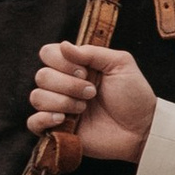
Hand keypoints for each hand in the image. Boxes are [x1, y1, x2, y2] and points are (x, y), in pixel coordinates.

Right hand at [28, 41, 156, 165]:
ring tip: (84, 108)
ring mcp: (59, 107)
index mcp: (76, 66)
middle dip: (67, 84)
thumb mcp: (120, 64)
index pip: (48, 54)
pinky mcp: (58, 129)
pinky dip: (43, 119)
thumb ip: (92, 52)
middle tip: (92, 92)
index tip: (85, 71)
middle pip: (42, 76)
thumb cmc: (134, 95)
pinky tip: (63, 119)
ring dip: (62, 101)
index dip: (62, 62)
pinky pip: (33, 123)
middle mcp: (63, 85)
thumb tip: (63, 45)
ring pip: (37, 97)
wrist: (141, 128)